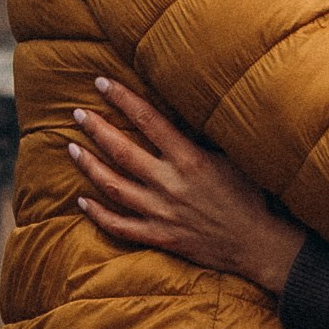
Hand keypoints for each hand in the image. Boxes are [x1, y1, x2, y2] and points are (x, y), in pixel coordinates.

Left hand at [68, 77, 303, 300]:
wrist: (257, 244)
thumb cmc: (250, 197)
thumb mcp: (233, 158)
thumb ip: (205, 136)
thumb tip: (184, 109)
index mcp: (189, 160)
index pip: (148, 121)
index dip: (123, 99)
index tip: (102, 83)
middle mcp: (169, 184)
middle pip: (121, 152)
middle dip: (96, 129)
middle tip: (77, 113)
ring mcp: (161, 212)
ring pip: (113, 187)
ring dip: (89, 166)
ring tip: (72, 148)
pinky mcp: (160, 236)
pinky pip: (119, 226)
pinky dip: (98, 214)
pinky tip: (82, 201)